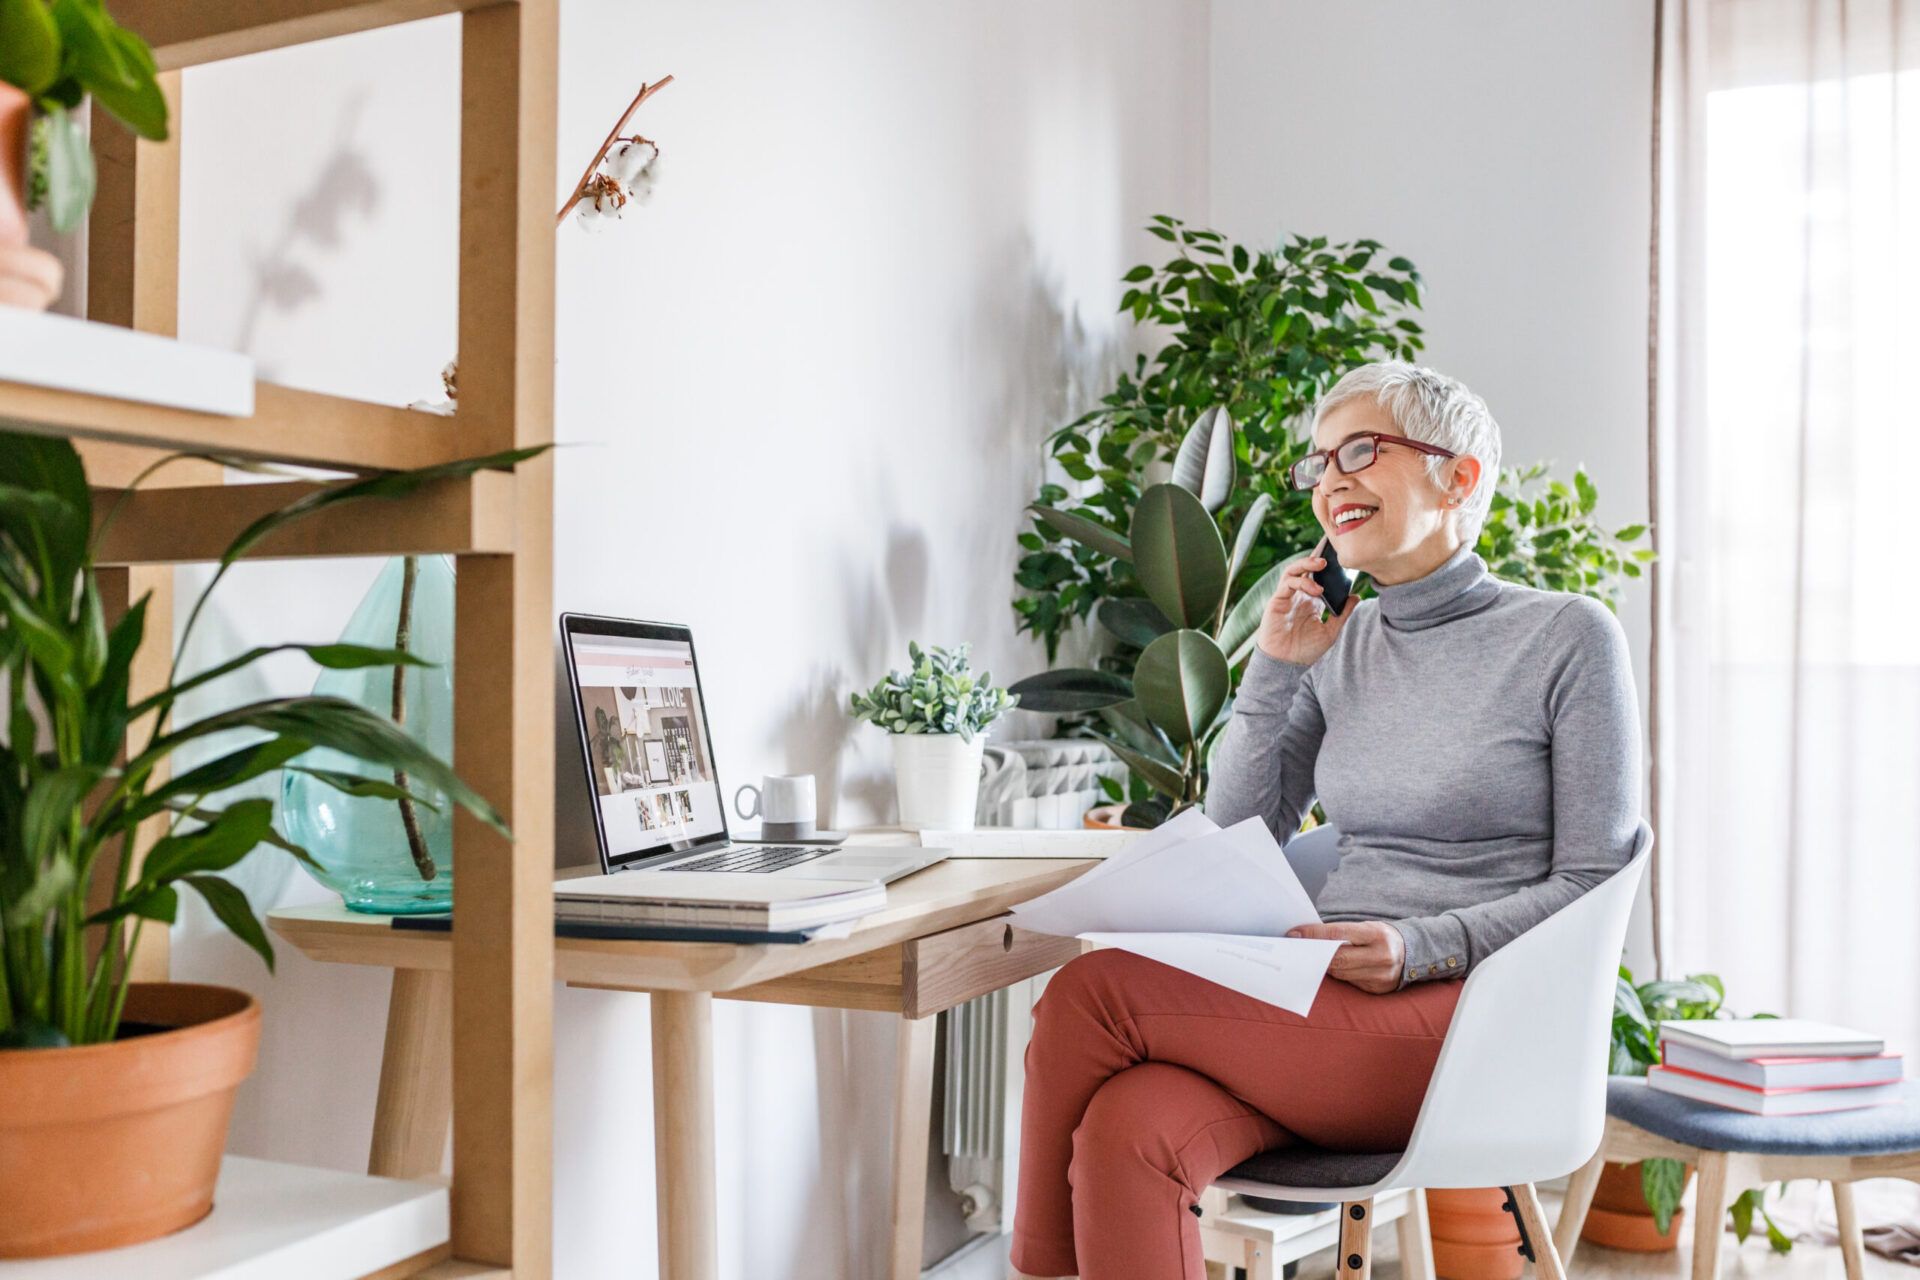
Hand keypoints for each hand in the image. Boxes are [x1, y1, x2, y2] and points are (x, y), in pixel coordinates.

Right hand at [1254, 548, 1356, 664]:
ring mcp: (1287, 596)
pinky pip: (1287, 582)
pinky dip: (1301, 581)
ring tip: (1322, 564)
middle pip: (1305, 568)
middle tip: (1332, 552)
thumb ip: (1343, 614)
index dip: (1328, 565)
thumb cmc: (1305, 650)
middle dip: (1317, 557)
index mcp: (1311, 601)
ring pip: (1294, 570)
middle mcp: (1298, 595)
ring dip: (1307, 563)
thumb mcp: (1331, 631)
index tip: (1341, 556)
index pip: (1318, 576)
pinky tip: (1315, 589)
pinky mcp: (1277, 600)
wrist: (1286, 664)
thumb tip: (1357, 596)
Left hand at [1286, 920, 1405, 993]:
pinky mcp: (1378, 990)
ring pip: (1341, 973)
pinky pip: (1349, 982)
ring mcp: (1381, 976)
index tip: (1294, 934)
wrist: (1413, 952)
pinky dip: (1338, 975)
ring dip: (1323, 966)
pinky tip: (1329, 969)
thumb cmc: (1381, 936)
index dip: (1313, 934)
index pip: (1337, 934)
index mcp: (1377, 934)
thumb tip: (1307, 936)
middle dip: (1314, 954)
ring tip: (1308, 958)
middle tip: (1296, 949)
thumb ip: (1342, 932)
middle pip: (1337, 958)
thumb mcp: (1366, 927)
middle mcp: (1381, 956)